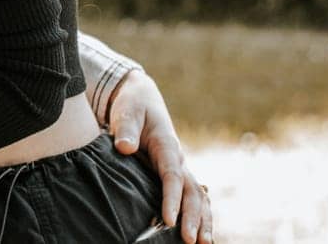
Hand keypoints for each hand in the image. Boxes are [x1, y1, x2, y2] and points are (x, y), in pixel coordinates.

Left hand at [107, 70, 213, 243]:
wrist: (142, 99)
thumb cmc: (132, 106)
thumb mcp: (126, 112)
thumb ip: (125, 128)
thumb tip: (125, 147)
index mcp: (167, 145)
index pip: (172, 176)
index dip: (172, 198)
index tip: (169, 220)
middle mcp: (178, 159)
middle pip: (191, 191)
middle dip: (193, 217)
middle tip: (191, 241)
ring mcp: (180, 167)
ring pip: (197, 196)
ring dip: (202, 220)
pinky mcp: (176, 173)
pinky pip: (192, 196)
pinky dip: (199, 214)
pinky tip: (200, 233)